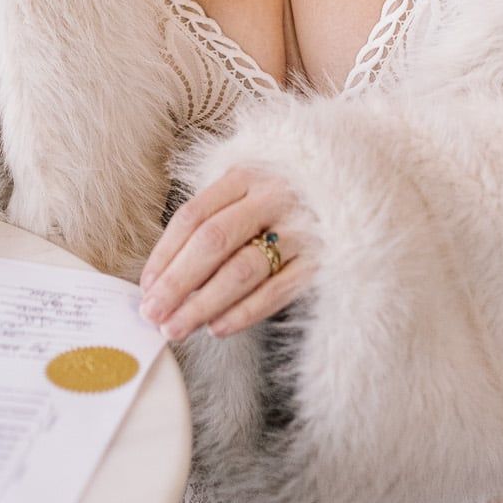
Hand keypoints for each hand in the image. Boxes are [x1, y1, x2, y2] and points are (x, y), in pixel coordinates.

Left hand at [137, 165, 314, 340]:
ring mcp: (299, 228)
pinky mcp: (321, 259)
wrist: (356, 190)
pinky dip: (244, 313)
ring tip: (177, 328)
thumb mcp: (249, 189)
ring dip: (203, 304)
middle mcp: (272, 197)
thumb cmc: (286, 197)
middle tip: (153, 314)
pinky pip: (277, 291)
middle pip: (212, 242)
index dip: (165, 254)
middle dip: (176, 283)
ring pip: (241, 270)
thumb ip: (213, 217)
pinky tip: (218, 327)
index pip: (193, 216)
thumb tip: (164, 274)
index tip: (146, 288)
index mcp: (246, 175)